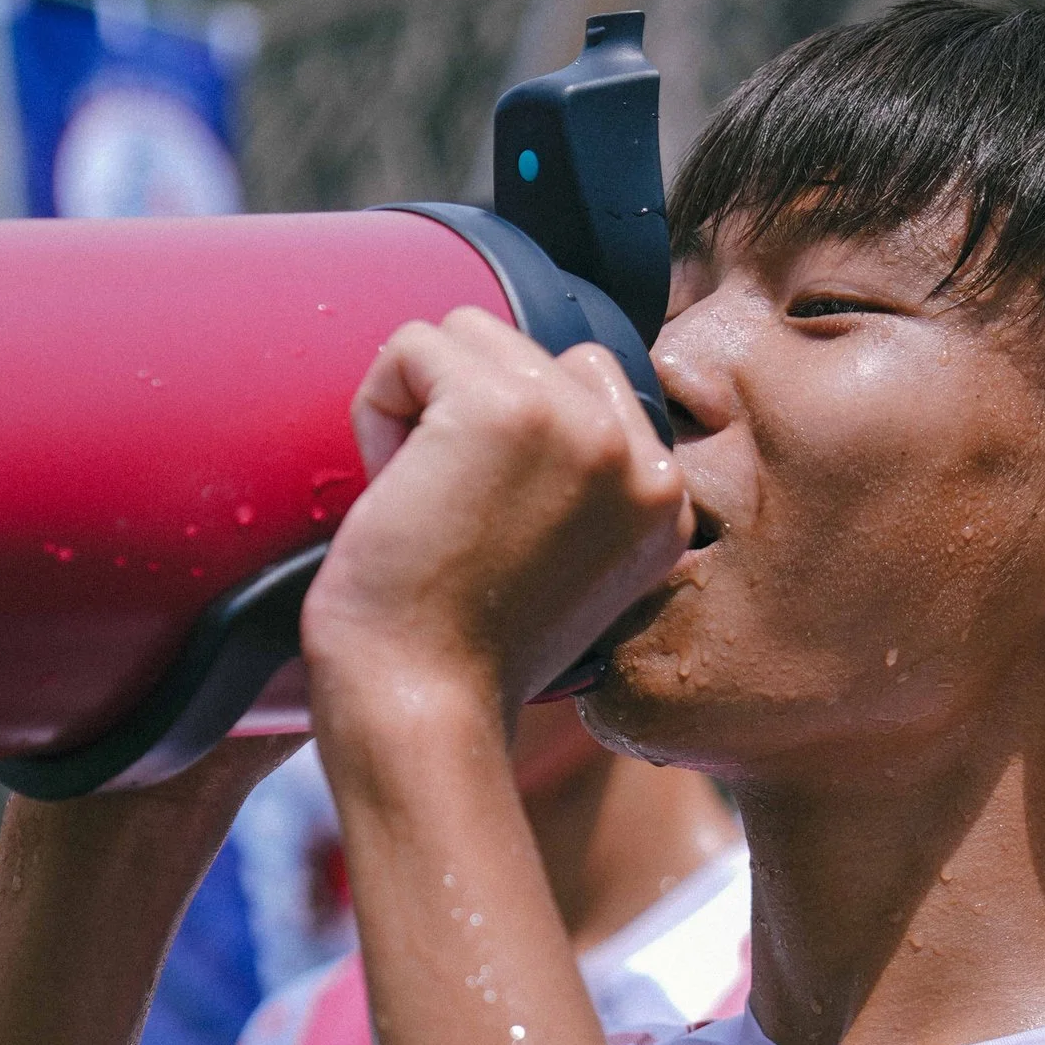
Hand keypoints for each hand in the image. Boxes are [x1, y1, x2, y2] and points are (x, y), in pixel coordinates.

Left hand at [308, 307, 692, 715]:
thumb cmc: (461, 660)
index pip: (586, 386)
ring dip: (420, 407)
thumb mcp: (565, 571)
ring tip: (420, 502)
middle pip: (527, 352)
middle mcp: (640, 459)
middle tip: (445, 518)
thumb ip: (577, 490)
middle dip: (463, 415)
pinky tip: (392, 491)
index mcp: (666, 504)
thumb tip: (527, 408)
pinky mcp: (505, 407)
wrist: (422, 710)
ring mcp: (580, 426)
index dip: (508, 437)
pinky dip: (378, 408)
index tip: (484, 525)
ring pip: (469, 334)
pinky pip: (412, 345)